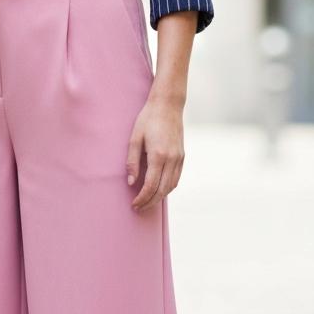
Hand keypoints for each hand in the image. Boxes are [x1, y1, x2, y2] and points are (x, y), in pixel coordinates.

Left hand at [126, 96, 184, 211]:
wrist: (168, 105)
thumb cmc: (148, 119)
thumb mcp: (134, 138)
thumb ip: (132, 162)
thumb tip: (131, 182)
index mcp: (158, 155)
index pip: (151, 185)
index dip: (142, 198)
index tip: (134, 204)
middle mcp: (172, 159)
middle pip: (162, 190)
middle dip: (150, 202)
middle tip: (138, 208)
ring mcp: (179, 158)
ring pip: (171, 186)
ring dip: (159, 197)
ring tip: (147, 202)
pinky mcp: (182, 156)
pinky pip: (176, 178)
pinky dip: (167, 188)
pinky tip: (158, 190)